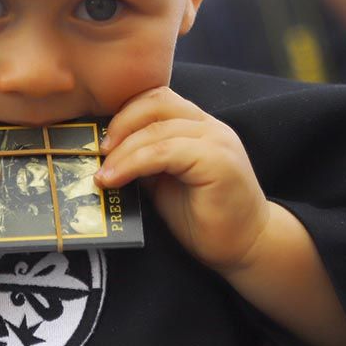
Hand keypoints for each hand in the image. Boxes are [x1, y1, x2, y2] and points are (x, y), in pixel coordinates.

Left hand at [96, 87, 270, 272]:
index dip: (125, 114)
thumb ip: (146, 161)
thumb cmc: (206, 218)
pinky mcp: (216, 161)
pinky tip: (115, 180)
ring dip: (122, 152)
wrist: (247, 247)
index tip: (102, 141)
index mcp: (200, 126)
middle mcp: (210, 126)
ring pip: (156, 130)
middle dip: (120, 125)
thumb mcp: (166, 181)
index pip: (157, 99)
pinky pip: (164, 152)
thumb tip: (106, 155)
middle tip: (98, 153)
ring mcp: (216, 141)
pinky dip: (133, 163)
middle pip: (156, 102)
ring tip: (103, 175)